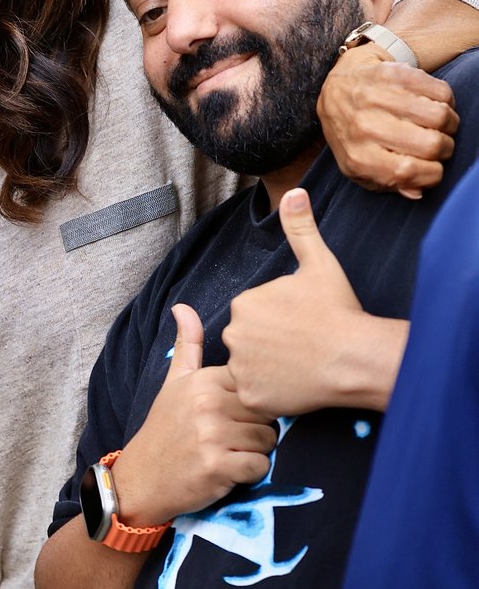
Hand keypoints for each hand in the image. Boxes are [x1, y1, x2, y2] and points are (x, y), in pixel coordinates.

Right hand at [113, 304, 275, 526]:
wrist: (142, 479)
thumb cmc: (164, 429)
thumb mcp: (174, 383)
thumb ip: (187, 344)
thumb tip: (182, 306)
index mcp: (204, 381)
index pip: (256, 385)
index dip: (250, 403)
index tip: (233, 414)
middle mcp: (209, 404)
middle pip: (267, 414)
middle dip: (256, 430)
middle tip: (230, 438)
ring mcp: (213, 436)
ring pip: (268, 441)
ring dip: (254, 453)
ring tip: (228, 453)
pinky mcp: (218, 467)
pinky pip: (260, 467)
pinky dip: (250, 474)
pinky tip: (228, 472)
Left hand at [224, 189, 406, 413]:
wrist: (355, 358)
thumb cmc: (338, 311)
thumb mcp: (319, 263)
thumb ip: (301, 228)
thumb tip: (294, 192)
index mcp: (244, 302)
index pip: (254, 314)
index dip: (279, 321)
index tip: (301, 324)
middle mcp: (234, 334)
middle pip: (248, 341)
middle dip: (270, 345)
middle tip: (302, 347)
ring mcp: (241, 368)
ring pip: (251, 369)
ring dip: (269, 369)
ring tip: (299, 367)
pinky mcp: (253, 396)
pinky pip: (256, 396)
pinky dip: (271, 394)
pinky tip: (295, 385)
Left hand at [317, 43, 457, 198]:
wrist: (337, 89)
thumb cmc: (353, 135)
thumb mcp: (360, 168)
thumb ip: (388, 184)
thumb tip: (417, 191)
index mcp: (358, 157)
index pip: (409, 171)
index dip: (432, 174)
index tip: (432, 168)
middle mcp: (365, 127)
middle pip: (431, 144)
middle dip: (445, 148)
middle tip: (439, 144)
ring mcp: (377, 97)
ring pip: (439, 115)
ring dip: (448, 123)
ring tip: (439, 125)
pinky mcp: (391, 74)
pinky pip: (440, 91)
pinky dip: (445, 101)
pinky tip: (432, 105)